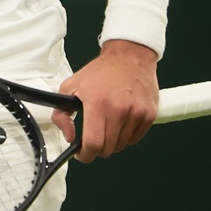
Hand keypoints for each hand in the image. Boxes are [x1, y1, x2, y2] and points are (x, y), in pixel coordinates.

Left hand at [52, 40, 158, 162]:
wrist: (130, 56)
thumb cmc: (101, 71)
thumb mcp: (71, 86)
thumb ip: (62, 114)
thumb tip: (69, 136)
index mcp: (98, 104)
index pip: (93, 144)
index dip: (85, 155)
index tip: (82, 154)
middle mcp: (119, 110)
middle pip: (108, 149)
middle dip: (97, 148)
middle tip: (94, 136)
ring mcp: (136, 113)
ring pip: (121, 145)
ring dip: (112, 141)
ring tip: (108, 123)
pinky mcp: (149, 114)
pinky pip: (135, 138)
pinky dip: (126, 135)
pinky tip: (121, 120)